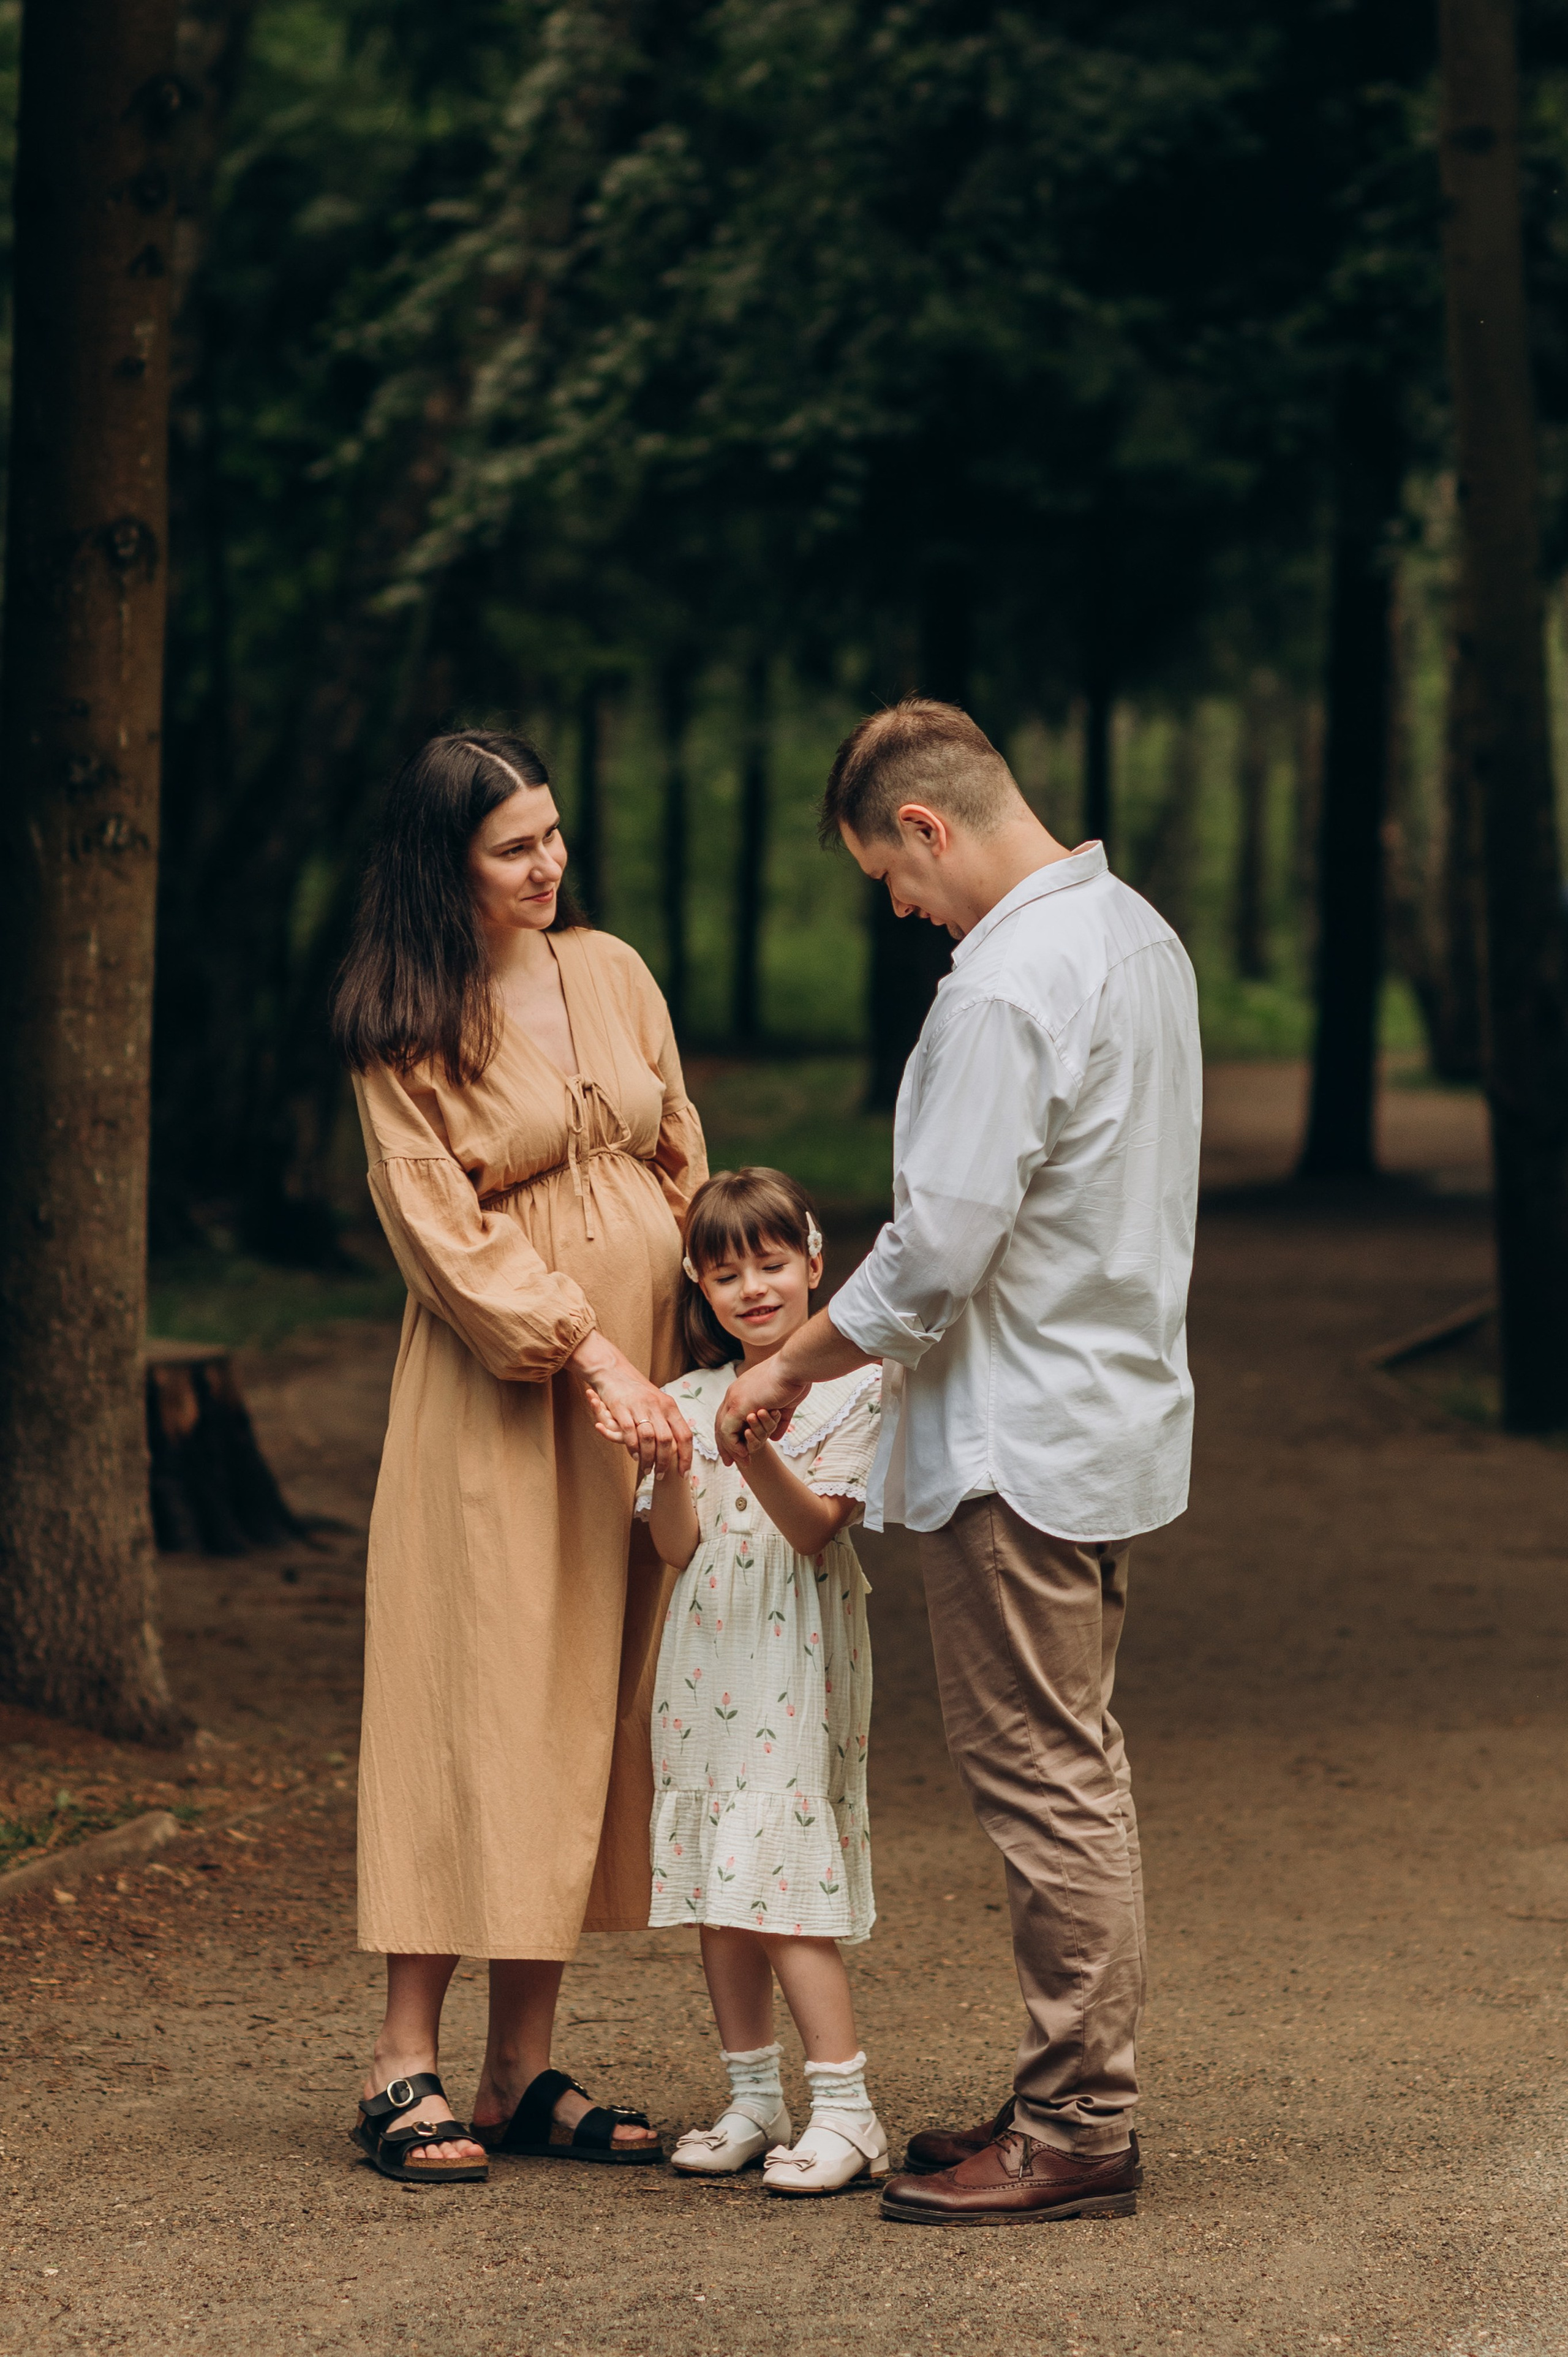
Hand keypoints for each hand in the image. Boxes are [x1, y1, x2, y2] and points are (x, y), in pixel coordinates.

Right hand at [568, 1334, 691, 1477]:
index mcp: (670, 1406)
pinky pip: (629, 1432)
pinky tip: (634, 1456)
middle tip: (661, 1475)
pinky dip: (632, 1447)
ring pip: (649, 1438)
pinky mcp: (622, 1408)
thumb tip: (677, 1446)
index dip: (686, 1456)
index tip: (684, 1473)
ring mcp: (640, 1406)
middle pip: (666, 1440)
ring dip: (648, 1458)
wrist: (614, 1372)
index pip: (684, 1434)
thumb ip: (666, 1422)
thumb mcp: (657, 1404)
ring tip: (646, 1469)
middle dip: (665, 1462)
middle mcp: (657, 1406)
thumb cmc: (637, 1392)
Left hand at [715, 1359, 809, 1466]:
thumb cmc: (796, 1379)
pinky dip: (733, 1445)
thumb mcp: (785, 1405)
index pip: (730, 1415)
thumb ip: (779, 1421)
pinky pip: (728, 1431)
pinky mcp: (739, 1406)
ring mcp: (734, 1399)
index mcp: (743, 1390)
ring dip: (730, 1449)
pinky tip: (745, 1454)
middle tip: (729, 1462)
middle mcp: (734, 1394)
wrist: (795, 1366)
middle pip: (721, 1423)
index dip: (733, 1433)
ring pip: (722, 1429)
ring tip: (742, 1462)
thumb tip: (774, 1437)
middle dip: (725, 1444)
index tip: (739, 1449)